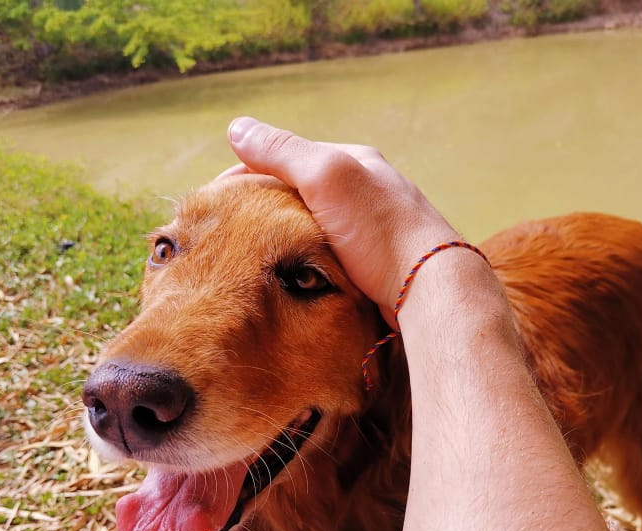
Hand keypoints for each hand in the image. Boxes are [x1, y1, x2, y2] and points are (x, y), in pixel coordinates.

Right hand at [224, 117, 475, 315]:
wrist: (431, 291)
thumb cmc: (381, 231)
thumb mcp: (327, 177)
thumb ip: (282, 152)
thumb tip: (237, 128)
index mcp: (352, 161)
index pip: (284, 159)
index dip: (243, 176)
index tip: (211, 204)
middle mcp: (364, 191)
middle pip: (296, 194)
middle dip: (260, 208)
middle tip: (224, 235)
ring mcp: (369, 230)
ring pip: (309, 228)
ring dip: (279, 238)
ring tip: (249, 259)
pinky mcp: (374, 265)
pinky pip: (326, 257)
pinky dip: (302, 262)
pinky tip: (290, 278)